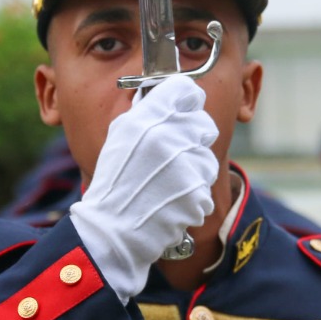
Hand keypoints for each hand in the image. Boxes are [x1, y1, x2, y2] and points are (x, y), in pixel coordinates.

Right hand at [67, 75, 219, 303]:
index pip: (188, 90)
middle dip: (193, 140)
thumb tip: (172, 95)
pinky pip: (205, 190)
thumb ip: (148, 112)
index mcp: (148, 118)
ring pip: (208, 159)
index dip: (187, 102)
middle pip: (204, 124)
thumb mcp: (121, 134)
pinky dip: (192, 199)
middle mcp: (169, 137)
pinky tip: (170, 203)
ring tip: (168, 185)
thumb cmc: (114, 181)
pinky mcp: (196, 194)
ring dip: (194, 172)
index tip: (182, 113)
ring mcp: (185, 167)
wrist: (112, 229)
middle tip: (173, 158)